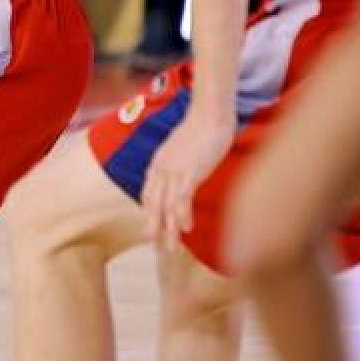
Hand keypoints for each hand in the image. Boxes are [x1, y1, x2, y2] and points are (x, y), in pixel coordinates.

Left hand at [140, 112, 235, 249]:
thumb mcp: (183, 146)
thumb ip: (179, 160)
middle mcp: (161, 168)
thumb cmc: (201, 128)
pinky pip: (182, 199)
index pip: (149, 192)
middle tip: (155, 245)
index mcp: (159, 162)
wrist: (209, 113)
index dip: (150, 211)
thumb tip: (182, 170)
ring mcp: (174, 171)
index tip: (152, 227)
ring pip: (166, 206)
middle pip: (153, 203)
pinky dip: (182, 216)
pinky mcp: (189, 172)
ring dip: (168, 229)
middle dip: (153, 226)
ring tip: (170, 247)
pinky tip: (186, 229)